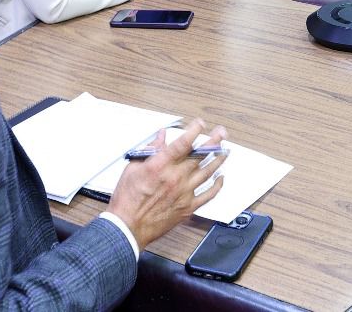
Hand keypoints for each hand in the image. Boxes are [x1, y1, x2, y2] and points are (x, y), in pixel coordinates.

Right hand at [108, 118, 227, 249]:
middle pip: (200, 155)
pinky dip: (217, 185)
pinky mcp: (188, 207)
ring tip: (225, 151)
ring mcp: (184, 192)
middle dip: (213, 141)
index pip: (182, 143)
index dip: (194, 130)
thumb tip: (161, 137)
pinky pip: (208, 194)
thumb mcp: (132, 169)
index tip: (200, 124)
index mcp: (160, 166)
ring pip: (208, 172)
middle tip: (221, 133)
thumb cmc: (127, 200)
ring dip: (218, 159)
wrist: (128, 227)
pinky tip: (220, 178)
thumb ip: (149, 150)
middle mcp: (175, 177)